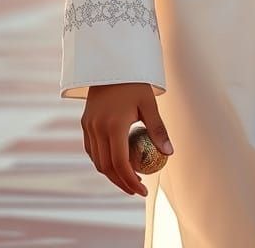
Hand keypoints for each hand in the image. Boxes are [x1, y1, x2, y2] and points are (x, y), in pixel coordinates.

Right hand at [82, 82, 173, 196]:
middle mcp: (98, 128)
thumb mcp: (149, 104)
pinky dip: (102, 161)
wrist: (111, 64)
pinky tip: (115, 162)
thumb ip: (158, 129)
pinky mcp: (85, 123)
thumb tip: (169, 153)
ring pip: (97, 161)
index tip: (142, 190)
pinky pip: (92, 150)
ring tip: (129, 178)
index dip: (130, 181)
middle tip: (137, 189)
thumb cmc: (134, 82)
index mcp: (114, 125)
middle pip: (107, 167)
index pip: (120, 163)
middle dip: (121, 182)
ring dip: (111, 174)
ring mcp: (88, 126)